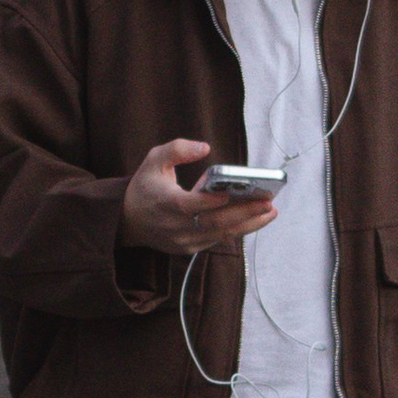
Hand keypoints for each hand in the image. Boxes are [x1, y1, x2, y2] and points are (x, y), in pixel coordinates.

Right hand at [121, 136, 279, 255]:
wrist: (127, 222)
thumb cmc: (145, 187)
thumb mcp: (153, 160)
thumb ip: (177, 149)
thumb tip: (204, 148)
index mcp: (166, 204)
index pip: (191, 205)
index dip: (211, 202)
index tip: (230, 195)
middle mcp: (176, 227)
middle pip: (214, 223)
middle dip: (243, 214)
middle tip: (268, 203)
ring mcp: (183, 241)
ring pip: (220, 235)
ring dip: (247, 225)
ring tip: (270, 212)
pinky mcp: (189, 249)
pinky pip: (217, 240)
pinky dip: (237, 230)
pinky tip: (255, 219)